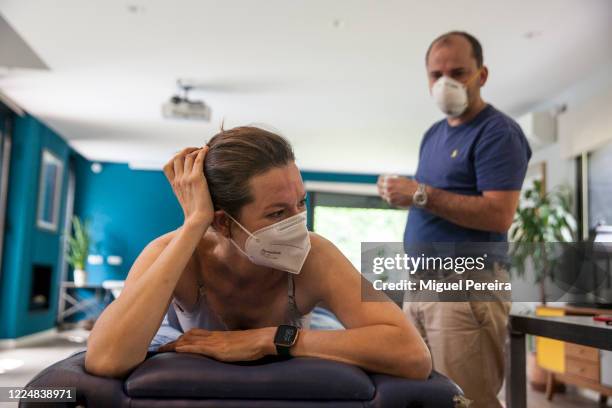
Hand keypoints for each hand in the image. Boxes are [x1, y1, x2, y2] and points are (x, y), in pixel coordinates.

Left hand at [157, 327, 275, 361]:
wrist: (263, 339)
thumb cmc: (254, 342)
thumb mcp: (238, 342)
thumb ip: (229, 344)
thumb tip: (225, 349)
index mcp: (218, 335)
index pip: (196, 333)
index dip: (183, 337)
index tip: (173, 342)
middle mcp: (214, 336)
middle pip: (189, 336)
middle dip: (174, 341)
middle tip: (161, 347)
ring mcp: (216, 342)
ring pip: (190, 340)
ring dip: (175, 344)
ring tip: (163, 349)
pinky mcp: (218, 349)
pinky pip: (198, 347)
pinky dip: (186, 348)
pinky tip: (177, 350)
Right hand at [163, 146, 213, 227]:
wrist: (198, 220)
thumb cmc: (194, 213)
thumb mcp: (184, 199)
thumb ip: (183, 189)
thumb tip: (189, 185)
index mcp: (174, 184)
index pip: (168, 165)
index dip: (175, 158)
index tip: (185, 157)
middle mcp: (178, 180)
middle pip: (178, 157)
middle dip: (186, 150)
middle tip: (196, 150)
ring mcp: (186, 178)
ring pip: (188, 156)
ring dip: (195, 150)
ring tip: (203, 150)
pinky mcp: (197, 179)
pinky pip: (198, 160)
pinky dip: (202, 152)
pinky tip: (207, 149)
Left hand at [376, 175, 415, 207]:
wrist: (417, 194)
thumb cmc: (411, 186)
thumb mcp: (401, 179)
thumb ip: (393, 180)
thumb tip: (386, 181)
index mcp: (389, 180)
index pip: (380, 179)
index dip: (380, 180)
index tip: (381, 181)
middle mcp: (387, 187)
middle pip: (379, 187)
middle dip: (380, 186)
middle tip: (381, 186)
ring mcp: (388, 195)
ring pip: (382, 194)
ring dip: (383, 193)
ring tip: (386, 192)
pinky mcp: (391, 202)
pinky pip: (387, 199)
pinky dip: (388, 198)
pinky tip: (391, 197)